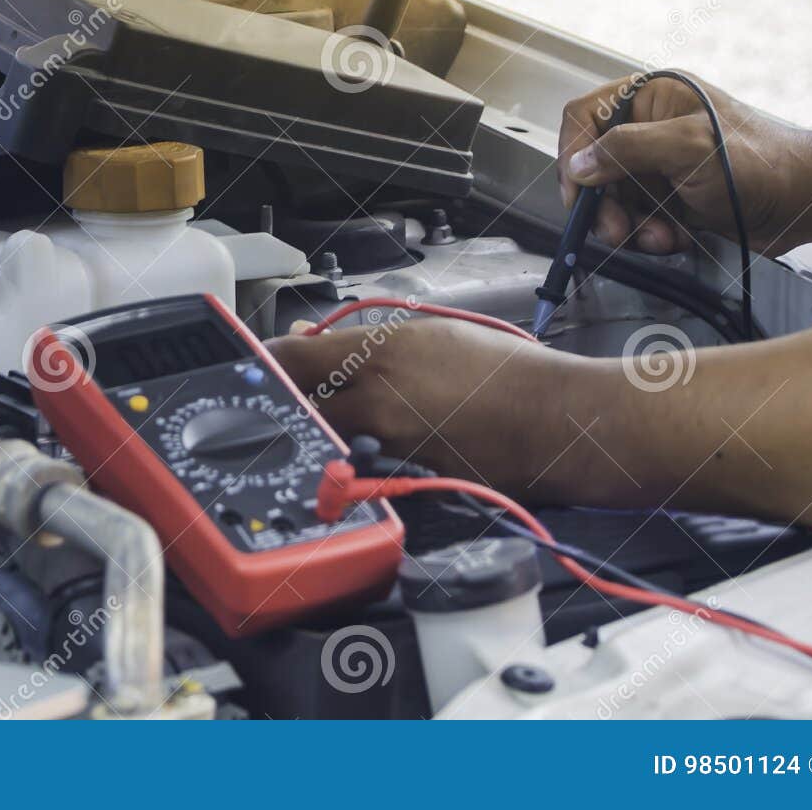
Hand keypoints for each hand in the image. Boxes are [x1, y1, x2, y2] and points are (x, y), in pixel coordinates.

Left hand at [266, 318, 572, 489]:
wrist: (552, 420)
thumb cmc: (500, 370)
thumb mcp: (428, 333)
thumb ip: (362, 340)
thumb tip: (309, 340)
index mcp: (379, 353)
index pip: (289, 359)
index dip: (265, 362)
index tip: (259, 365)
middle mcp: (374, 401)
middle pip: (294, 407)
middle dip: (286, 402)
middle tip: (286, 395)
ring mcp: (387, 445)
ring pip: (324, 438)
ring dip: (320, 429)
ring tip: (341, 417)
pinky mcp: (402, 479)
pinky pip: (359, 466)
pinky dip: (353, 456)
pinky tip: (371, 445)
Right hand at [558, 72, 811, 253]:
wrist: (804, 202)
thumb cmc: (762, 164)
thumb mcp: (688, 148)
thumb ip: (626, 150)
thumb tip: (580, 165)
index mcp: (652, 97)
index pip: (584, 117)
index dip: (573, 154)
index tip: (578, 192)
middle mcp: (649, 127)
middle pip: (593, 165)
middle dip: (603, 204)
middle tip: (616, 230)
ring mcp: (658, 163)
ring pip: (611, 199)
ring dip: (628, 226)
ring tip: (658, 237)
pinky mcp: (668, 195)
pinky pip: (635, 218)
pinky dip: (647, 234)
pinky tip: (673, 237)